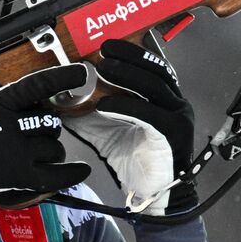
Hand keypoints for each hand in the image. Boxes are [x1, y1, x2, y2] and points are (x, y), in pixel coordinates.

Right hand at [0, 64, 92, 206]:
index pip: (39, 85)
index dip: (63, 77)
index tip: (81, 73)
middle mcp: (13, 125)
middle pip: (49, 121)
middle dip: (48, 126)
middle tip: (38, 131)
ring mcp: (17, 152)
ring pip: (54, 147)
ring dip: (52, 150)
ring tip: (42, 154)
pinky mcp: (18, 176)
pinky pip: (54, 176)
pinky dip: (70, 174)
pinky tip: (80, 171)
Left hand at [68, 39, 196, 215]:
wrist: (153, 196)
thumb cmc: (134, 162)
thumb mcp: (107, 131)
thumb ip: (89, 113)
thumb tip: (61, 99)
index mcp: (165, 100)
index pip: (152, 67)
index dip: (132, 53)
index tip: (108, 45)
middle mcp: (176, 105)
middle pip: (156, 70)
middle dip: (129, 56)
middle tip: (104, 50)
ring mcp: (178, 118)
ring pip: (154, 87)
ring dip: (127, 75)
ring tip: (103, 69)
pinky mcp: (173, 135)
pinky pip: (150, 114)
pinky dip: (126, 106)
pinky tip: (106, 103)